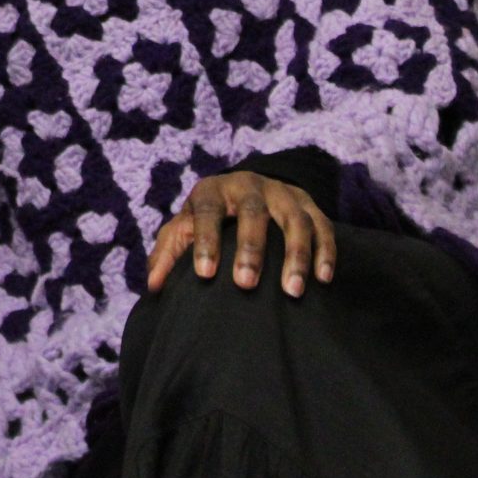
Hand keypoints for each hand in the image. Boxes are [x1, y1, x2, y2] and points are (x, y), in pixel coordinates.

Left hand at [145, 170, 336, 298]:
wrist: (245, 189)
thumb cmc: (209, 218)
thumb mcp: (185, 227)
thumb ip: (168, 253)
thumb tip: (152, 285)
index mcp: (213, 190)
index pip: (207, 211)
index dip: (204, 241)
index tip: (204, 274)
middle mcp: (249, 186)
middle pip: (252, 211)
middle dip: (250, 248)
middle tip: (245, 284)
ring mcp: (282, 193)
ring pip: (294, 219)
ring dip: (295, 254)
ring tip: (291, 291)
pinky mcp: (310, 204)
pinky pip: (322, 226)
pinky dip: (325, 251)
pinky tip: (323, 279)